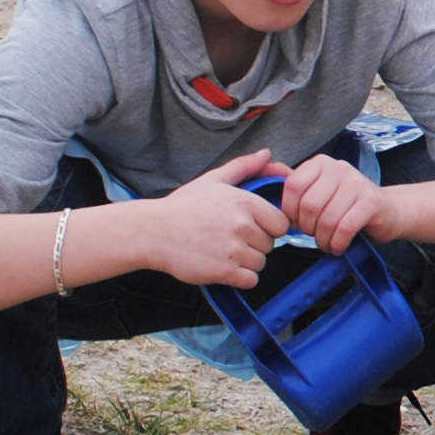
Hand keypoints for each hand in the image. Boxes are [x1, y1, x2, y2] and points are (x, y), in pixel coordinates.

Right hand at [146, 148, 284, 287]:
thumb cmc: (182, 207)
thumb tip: (266, 154)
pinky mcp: (224, 272)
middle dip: (254, 244)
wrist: (152, 232)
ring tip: (222, 252)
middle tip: (228, 239)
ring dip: (246, 262)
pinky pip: (251, 281)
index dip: (268, 227)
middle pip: (270, 245)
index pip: (281, 223)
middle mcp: (242, 226)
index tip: (251, 227)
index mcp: (245, 202)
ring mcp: (234, 250)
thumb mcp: (213, 180)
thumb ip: (244, 167)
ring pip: (260, 264)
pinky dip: (240, 278)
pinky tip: (222, 266)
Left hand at [268, 151, 386, 251]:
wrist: (388, 211)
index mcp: (320, 163)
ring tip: (327, 243)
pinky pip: (344, 228)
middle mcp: (338, 168)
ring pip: (327, 219)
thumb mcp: (321, 190)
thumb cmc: (347, 205)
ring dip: (323, 239)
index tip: (298, 223)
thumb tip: (264, 173)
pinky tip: (339, 246)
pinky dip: (338, 243)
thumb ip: (297, 186)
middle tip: (314, 235)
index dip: (291, 211)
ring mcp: (357, 183)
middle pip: (309, 205)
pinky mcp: (371, 202)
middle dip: (308, 228)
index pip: (293, 186)